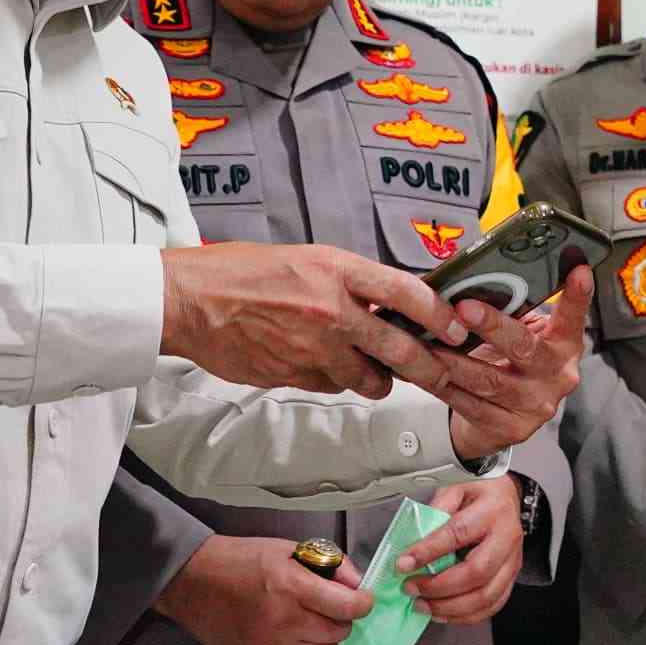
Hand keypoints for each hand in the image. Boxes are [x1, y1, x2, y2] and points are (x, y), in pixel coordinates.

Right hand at [158, 533, 369, 644]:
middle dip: (342, 619)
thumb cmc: (240, 560)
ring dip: (329, 643)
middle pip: (339, 633)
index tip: (360, 600)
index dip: (362, 602)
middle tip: (329, 609)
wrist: (192, 582)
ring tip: (315, 629)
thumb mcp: (286, 549)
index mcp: (291, 587)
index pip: (347, 607)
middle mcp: (284, 621)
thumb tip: (356, 585)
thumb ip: (328, 564)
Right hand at [161, 242, 445, 394]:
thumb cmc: (242, 271)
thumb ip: (349, 282)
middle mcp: (330, 311)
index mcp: (336, 271)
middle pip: (400, 349)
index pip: (407, 293)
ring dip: (378, 381)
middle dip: (428, 368)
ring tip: (374, 372)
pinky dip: (334, 381)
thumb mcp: (306, 259)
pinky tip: (320, 365)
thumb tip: (389, 302)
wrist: (189, 300)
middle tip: (440, 373)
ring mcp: (311, 348)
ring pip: (367, 379)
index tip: (457, 328)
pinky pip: (329, 386)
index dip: (439, 315)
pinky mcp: (292, 375)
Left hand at [388, 475, 526, 626]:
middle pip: (477, 573)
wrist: (506, 496)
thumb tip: (413, 542)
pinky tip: (442, 613)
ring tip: (422, 605)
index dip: (428, 552)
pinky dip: (464, 616)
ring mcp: (512, 561)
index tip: (402, 563)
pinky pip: (492, 605)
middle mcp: (507, 538)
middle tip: (411, 588)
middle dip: (439, 587)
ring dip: (449, 607)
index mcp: (492, 510)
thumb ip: (435, 511)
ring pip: (486, 596)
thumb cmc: (478, 492)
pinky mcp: (511, 578)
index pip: (458, 534)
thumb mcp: (454, 488)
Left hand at [429, 266, 591, 462]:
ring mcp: (536, 406)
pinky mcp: (510, 428)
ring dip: (454, 360)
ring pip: (489, 380)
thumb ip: (514, 310)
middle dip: (492, 326)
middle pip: (524, 348)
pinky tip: (423, 370)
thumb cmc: (510, 362)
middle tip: (463, 308)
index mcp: (565, 345)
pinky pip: (469, 404)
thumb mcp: (522, 333)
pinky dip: (443, 385)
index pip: (573, 317)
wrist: (502, 420)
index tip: (578, 270)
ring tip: (428, 341)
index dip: (578, 296)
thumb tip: (476, 276)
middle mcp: (557, 376)